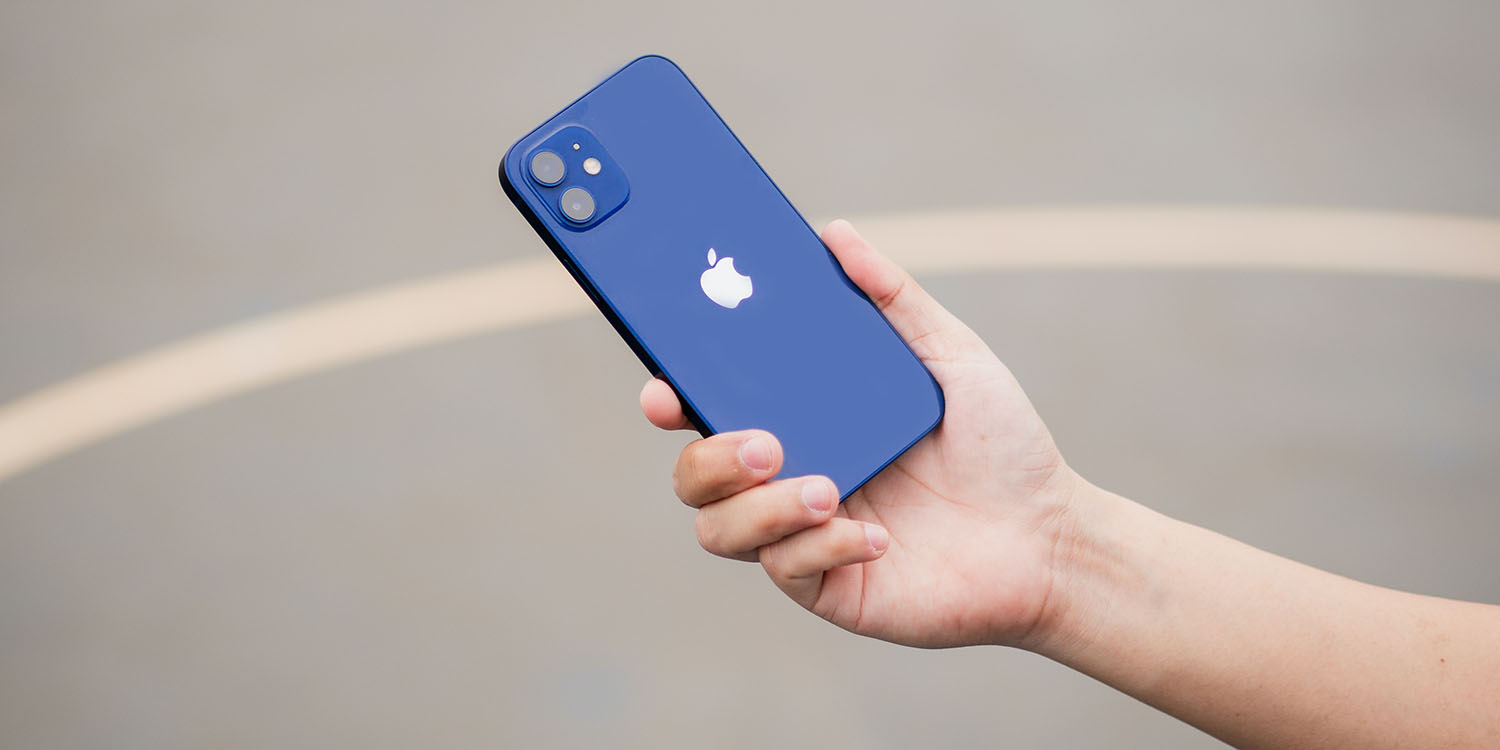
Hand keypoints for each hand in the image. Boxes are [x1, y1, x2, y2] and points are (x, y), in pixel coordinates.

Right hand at [640, 220, 1080, 647]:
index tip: (666, 386)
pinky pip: (784, 570)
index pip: (709, 406)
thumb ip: (891, 297)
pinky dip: (821, 546)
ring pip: (719, 529)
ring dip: (758, 508)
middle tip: (765, 441)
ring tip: (825, 487)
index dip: (672, 396)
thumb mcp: (950, 356)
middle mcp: (787, 476)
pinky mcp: (826, 586)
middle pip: (694, 473)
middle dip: (710, 456)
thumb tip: (833, 232)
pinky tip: (877, 536)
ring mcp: (800, 534)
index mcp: (802, 418)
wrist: (1050, 536)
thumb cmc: (999, 444)